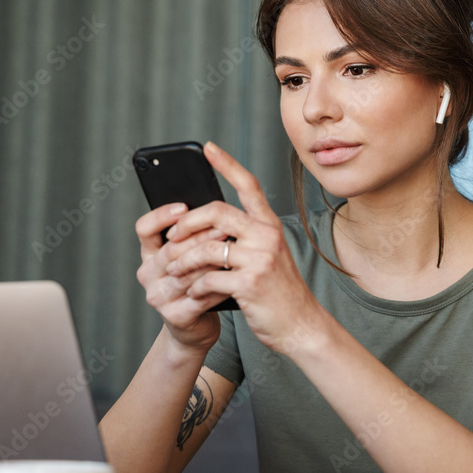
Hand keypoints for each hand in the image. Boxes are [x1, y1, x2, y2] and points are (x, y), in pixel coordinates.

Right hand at [135, 202, 232, 353]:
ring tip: (234, 249)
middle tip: (225, 226)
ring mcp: (159, 297)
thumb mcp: (188, 260)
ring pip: (187, 272)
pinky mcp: (174, 316)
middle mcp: (148, 275)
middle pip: (171, 250)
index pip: (144, 229)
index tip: (184, 207)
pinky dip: (219, 283)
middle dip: (200, 237)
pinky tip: (235, 275)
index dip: (161, 216)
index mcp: (149, 256)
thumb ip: (191, 239)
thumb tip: (216, 211)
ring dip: (212, 260)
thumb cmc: (196, 287)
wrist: (195, 329)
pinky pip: (200, 295)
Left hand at [163, 142, 328, 356]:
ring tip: (174, 271)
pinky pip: (209, 278)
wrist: (300, 325)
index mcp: (269, 226)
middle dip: (187, 222)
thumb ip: (245, 239)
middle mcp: (267, 236)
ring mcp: (259, 259)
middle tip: (172, 236)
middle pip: (217, 211)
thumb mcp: (268, 257)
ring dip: (183, 261)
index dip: (227, 164)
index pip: (249, 185)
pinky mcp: (249, 284)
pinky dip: (195, 287)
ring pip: (207, 247)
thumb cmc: (278, 292)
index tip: (207, 147)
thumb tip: (207, 227)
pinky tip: (194, 293)